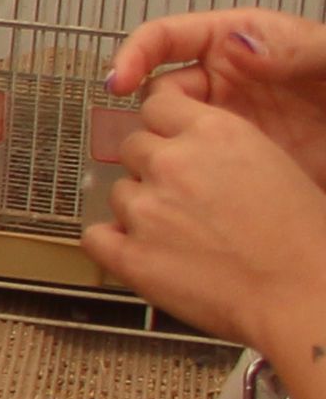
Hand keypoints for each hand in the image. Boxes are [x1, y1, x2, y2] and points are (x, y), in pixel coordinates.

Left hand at [85, 84, 325, 354]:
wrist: (303, 295)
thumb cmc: (303, 241)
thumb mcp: (275, 164)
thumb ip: (223, 147)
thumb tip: (197, 147)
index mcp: (215, 133)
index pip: (157, 104)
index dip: (161, 125)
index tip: (164, 137)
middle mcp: (173, 163)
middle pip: (132, 146)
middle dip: (151, 167)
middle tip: (180, 195)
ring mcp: (146, 209)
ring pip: (118, 191)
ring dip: (139, 207)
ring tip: (178, 232)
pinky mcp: (131, 254)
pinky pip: (95, 237)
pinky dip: (110, 242)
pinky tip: (136, 249)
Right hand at [107, 8, 325, 184]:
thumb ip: (293, 47)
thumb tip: (239, 48)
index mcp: (237, 42)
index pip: (166, 38)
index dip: (135, 54)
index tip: (119, 80)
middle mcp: (226, 82)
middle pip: (159, 92)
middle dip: (146, 112)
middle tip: (147, 136)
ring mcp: (231, 122)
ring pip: (172, 133)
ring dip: (162, 147)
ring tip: (162, 166)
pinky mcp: (242, 159)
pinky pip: (199, 166)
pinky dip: (187, 177)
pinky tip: (193, 188)